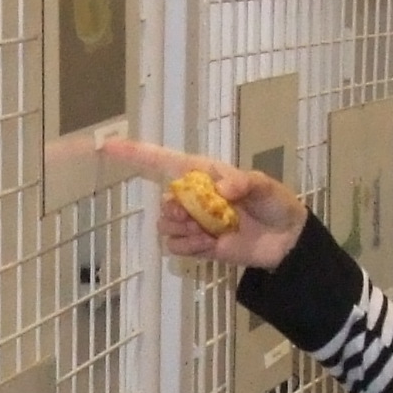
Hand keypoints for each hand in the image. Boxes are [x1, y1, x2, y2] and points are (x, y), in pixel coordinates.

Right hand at [97, 135, 304, 270]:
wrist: (286, 241)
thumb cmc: (275, 203)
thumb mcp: (264, 185)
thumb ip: (243, 183)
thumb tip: (220, 191)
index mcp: (203, 173)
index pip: (162, 160)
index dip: (134, 153)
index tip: (106, 145)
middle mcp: (192, 196)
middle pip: (163, 200)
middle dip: (177, 209)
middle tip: (203, 215)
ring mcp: (192, 222)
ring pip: (164, 225)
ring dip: (184, 230)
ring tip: (210, 231)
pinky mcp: (196, 245)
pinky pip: (174, 246)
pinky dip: (189, 247)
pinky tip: (210, 244)